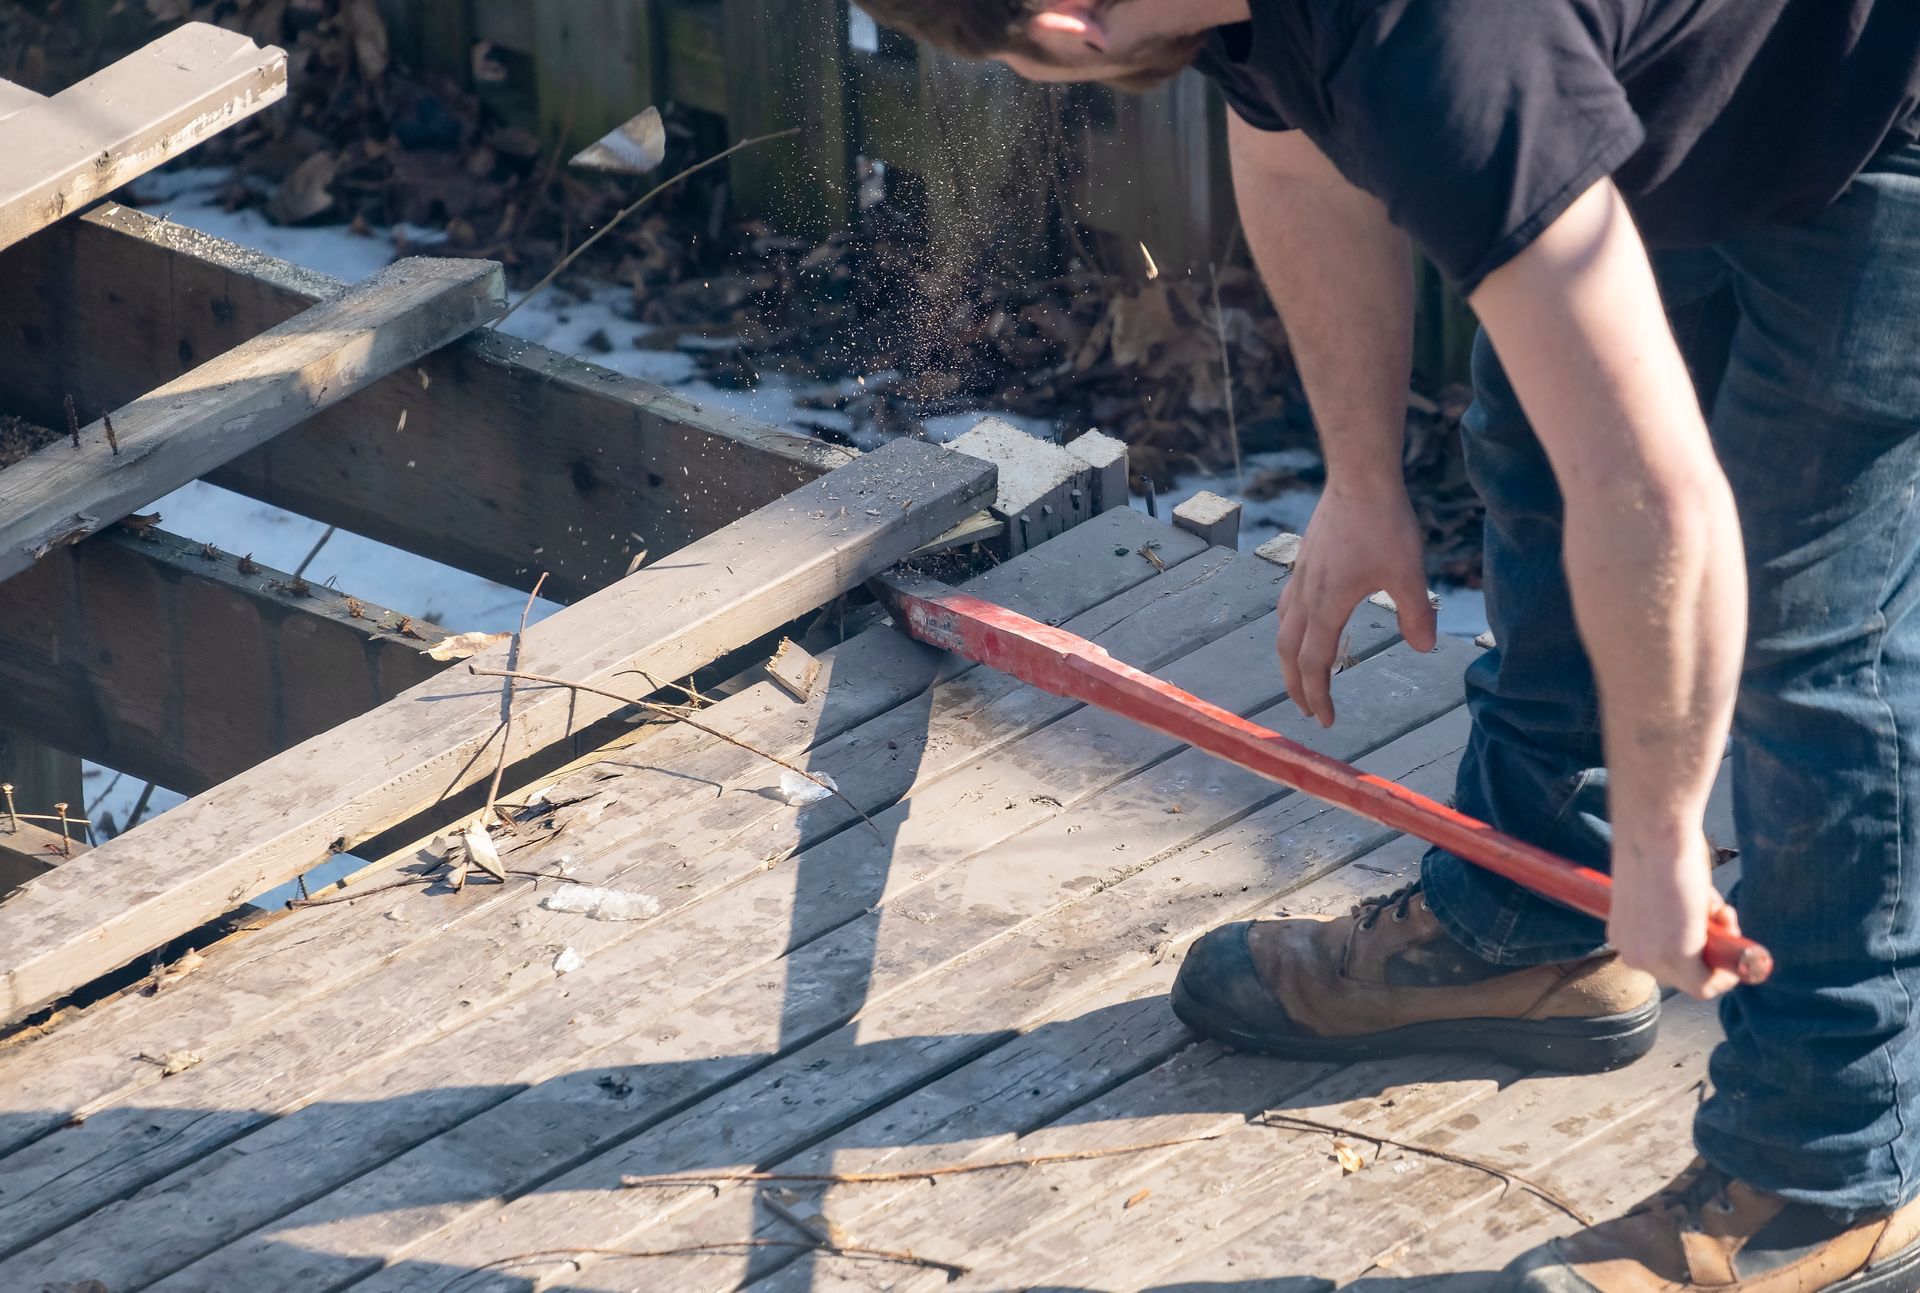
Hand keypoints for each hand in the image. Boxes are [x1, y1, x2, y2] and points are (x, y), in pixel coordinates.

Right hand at [1277, 479, 1436, 724]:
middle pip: (1287, 652)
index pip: (1314, 664)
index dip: (1318, 697)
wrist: (1359, 476)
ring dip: (1289, 657)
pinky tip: (1308, 621)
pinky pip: (1288, 604)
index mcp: (1327, 606)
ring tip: (1301, 672)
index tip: (1325, 721)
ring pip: (1283, 627)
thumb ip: (1416, 614)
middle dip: (1295, 686)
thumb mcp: (1409, 573)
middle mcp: (1306, 595)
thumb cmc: (1383, 523)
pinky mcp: (1305, 559)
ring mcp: (1300, 575)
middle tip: (1306, 710)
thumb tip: (1425, 648)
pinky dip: (1292, 627)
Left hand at [1607, 839, 1741, 999]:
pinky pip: (1710, 984)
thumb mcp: (1665, 892)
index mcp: (1624, 936)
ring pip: (1700, 980)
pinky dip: (1730, 966)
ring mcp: (1651, 958)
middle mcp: (1630, 952)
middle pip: (1684, 975)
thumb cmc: (1661, 849)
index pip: (1666, 963)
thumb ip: (1677, 917)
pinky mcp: (1676, 956)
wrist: (1655, 832)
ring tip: (1719, 907)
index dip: (1697, 947)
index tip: (1712, 922)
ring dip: (1723, 948)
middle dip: (1712, 949)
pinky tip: (1728, 923)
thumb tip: (1702, 926)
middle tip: (1720, 912)